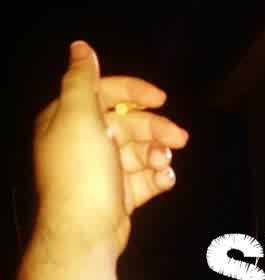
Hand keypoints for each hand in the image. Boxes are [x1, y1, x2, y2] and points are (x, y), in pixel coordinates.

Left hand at [33, 40, 188, 256]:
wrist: (85, 231)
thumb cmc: (81, 174)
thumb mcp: (79, 117)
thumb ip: (82, 80)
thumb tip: (81, 48)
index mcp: (70, 120)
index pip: (103, 93)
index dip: (133, 92)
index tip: (160, 98)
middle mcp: (85, 143)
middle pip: (129, 125)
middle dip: (156, 130)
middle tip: (179, 139)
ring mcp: (104, 171)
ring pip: (140, 152)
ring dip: (158, 156)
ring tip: (164, 165)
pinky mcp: (119, 194)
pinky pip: (144, 179)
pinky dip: (158, 178)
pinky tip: (165, 180)